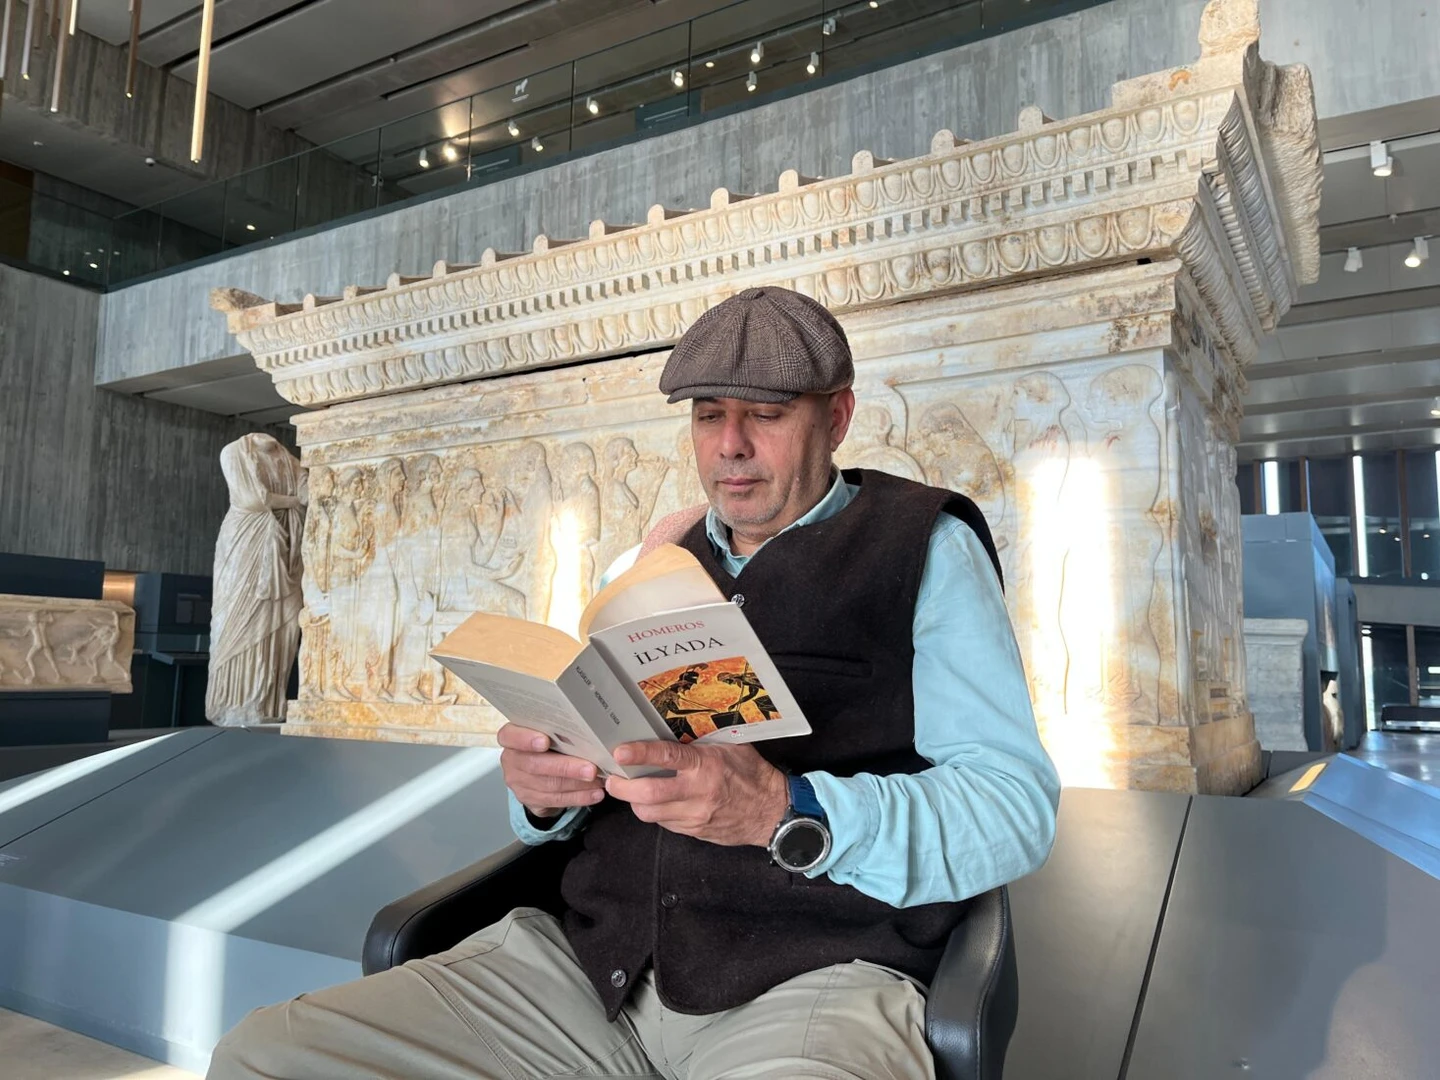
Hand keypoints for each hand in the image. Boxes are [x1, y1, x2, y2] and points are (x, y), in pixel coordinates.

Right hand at [497, 724, 604, 818]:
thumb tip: (587, 736)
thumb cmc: (548, 745)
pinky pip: (555, 800)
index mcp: (511, 737)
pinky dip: (578, 797)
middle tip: (590, 769)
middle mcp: (511, 760)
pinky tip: (594, 794)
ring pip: (548, 785)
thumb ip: (559, 733)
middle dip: (566, 767)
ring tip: (598, 781)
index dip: (526, 739)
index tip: (545, 741)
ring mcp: (518, 782)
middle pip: (535, 764)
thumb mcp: (549, 734)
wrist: (538, 772)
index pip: (510, 736)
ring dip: (576, 784)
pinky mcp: (529, 800)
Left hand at [604, 740, 787, 846]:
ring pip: (651, 814)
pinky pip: (664, 824)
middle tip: (611, 779)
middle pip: (649, 794)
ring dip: (635, 803)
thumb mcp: (730, 748)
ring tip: (629, 790)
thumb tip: (674, 727)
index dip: (640, 754)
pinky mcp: (694, 831)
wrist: (772, 812)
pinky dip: (654, 813)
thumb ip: (702, 742)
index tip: (620, 751)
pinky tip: (655, 803)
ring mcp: (695, 815)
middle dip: (623, 787)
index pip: (667, 757)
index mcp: (706, 765)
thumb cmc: (752, 774)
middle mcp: (698, 792)